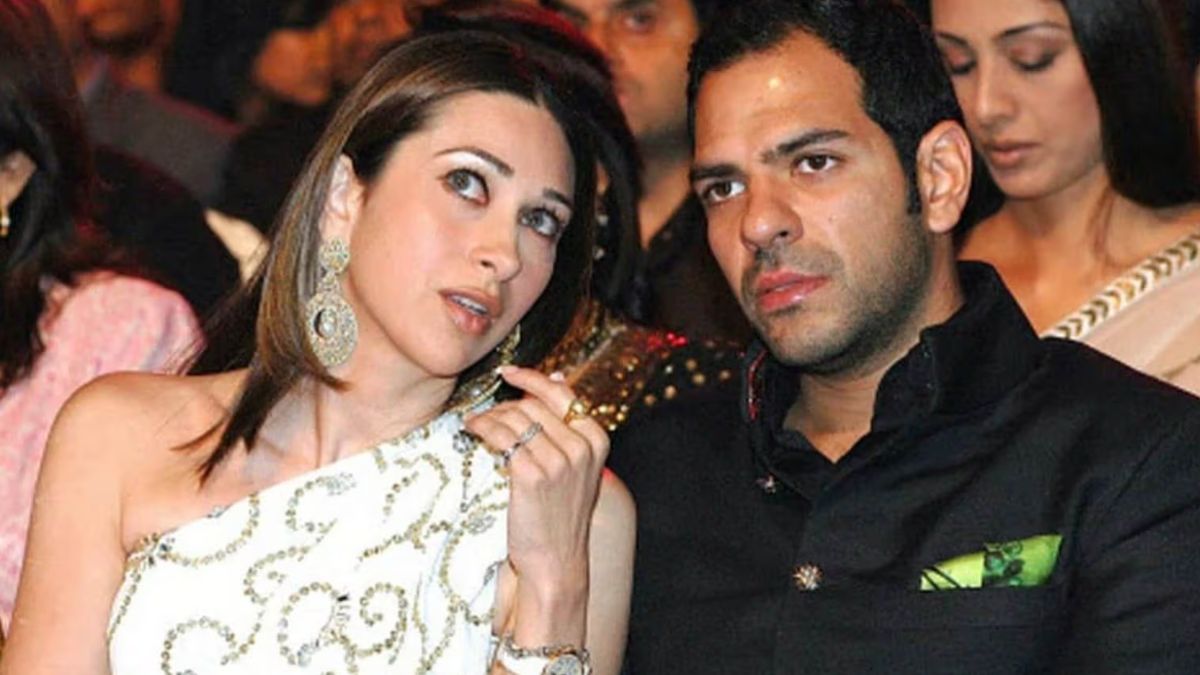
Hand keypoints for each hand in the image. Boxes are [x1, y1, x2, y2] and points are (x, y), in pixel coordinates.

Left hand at [464, 367, 607, 642]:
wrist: (556, 561)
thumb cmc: (561, 514)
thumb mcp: (577, 467)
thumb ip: (569, 425)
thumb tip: (558, 375)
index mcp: (597, 440)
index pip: (562, 394)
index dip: (532, 379)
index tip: (509, 373)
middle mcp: (581, 447)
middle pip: (534, 405)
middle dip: (505, 404)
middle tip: (487, 414)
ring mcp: (558, 461)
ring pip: (514, 418)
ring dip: (489, 416)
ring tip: (475, 423)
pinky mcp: (531, 475)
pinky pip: (501, 437)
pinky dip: (482, 428)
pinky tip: (472, 431)